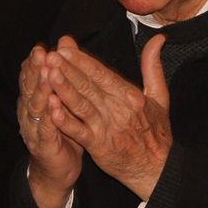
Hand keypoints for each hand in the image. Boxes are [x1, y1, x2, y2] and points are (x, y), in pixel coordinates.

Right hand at [19, 44, 83, 207]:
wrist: (58, 170)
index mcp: (34, 99)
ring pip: (35, 105)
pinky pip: (45, 128)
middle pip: (30, 86)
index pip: (32, 76)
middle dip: (35, 69)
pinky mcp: (43, 145)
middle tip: (41, 53)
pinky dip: (48, 116)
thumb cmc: (63, 132)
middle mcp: (30, 111)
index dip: (35, 62)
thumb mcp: (64, 101)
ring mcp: (34, 128)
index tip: (44, 46)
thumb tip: (67, 42)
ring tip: (46, 73)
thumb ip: (64, 74)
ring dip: (40, 88)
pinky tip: (53, 105)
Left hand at [43, 35, 171, 200]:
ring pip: (82, 106)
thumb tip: (158, 39)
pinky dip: (66, 122)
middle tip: (50, 55)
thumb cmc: (157, 132)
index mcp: (131, 96)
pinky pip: (80, 132)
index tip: (65, 48)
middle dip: (68, 70)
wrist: (157, 168)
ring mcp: (108, 129)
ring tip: (47, 74)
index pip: (103, 74)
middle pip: (89, 86)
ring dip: (64, 90)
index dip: (82, 61)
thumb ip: (153, 67)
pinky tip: (52, 110)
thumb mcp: (160, 97)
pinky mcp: (99, 147)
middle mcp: (119, 110)